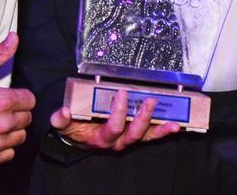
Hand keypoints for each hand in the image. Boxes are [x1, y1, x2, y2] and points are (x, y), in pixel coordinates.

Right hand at [0, 33, 34, 164]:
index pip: (30, 100)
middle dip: (17, 111)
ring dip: (12, 129)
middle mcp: (1, 123)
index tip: (10, 96)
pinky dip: (4, 146)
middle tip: (2, 108)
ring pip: (20, 136)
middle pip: (27, 118)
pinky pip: (9, 154)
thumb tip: (14, 38)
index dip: (21, 96)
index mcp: (2, 101)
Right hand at [50, 88, 179, 150]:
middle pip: (133, 134)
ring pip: (146, 137)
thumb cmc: (74, 128)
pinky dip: (163, 131)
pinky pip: (151, 135)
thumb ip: (61, 119)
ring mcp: (128, 139)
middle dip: (143, 118)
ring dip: (160, 130)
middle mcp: (117, 142)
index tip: (121, 93)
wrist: (79, 137)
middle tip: (149, 101)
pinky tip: (175, 126)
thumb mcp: (63, 124)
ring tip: (174, 123)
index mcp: (101, 139)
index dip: (119, 113)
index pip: (113, 128)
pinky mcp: (136, 135)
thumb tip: (64, 111)